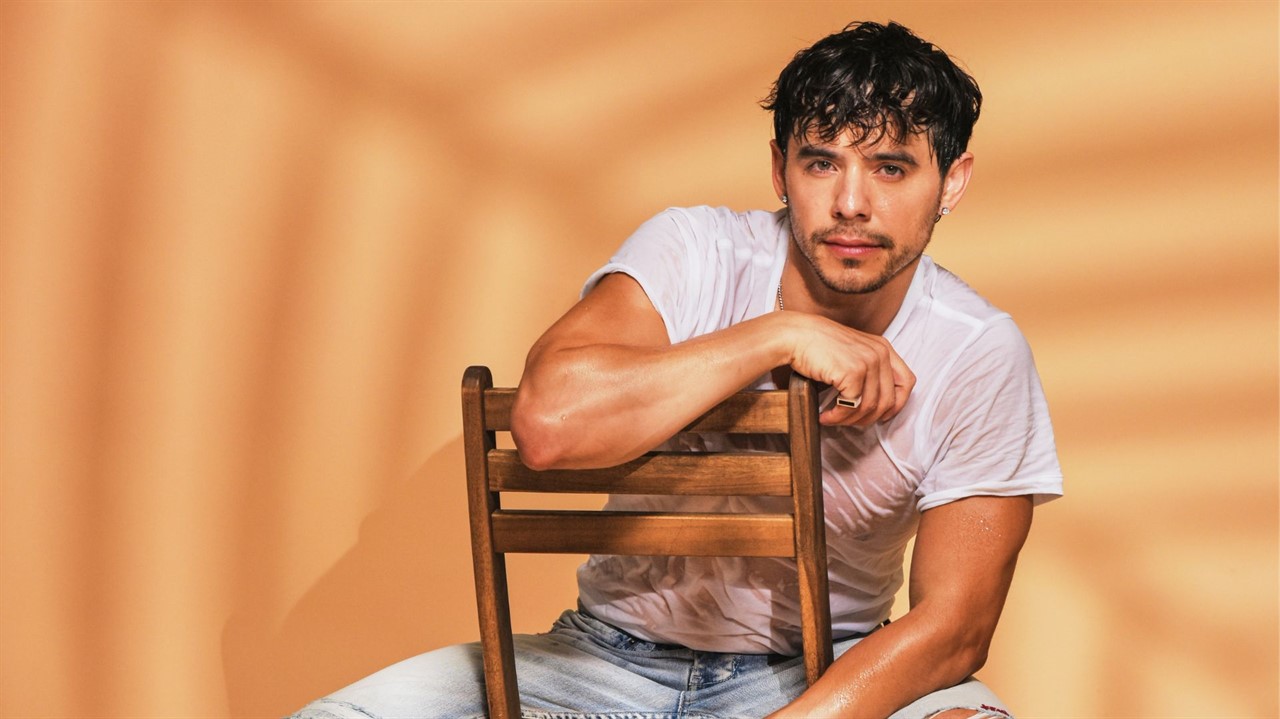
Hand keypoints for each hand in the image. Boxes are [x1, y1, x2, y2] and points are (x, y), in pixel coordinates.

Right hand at [785, 314, 914, 426]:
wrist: (796, 335)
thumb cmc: (817, 345)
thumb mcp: (853, 352)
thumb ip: (868, 370)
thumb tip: (874, 405)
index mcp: (883, 348)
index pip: (906, 382)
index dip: (898, 404)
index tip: (882, 415)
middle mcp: (880, 354)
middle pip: (888, 400)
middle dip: (868, 418)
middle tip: (848, 421)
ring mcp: (868, 363)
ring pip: (869, 407)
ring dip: (849, 420)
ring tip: (832, 419)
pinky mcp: (853, 373)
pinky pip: (851, 406)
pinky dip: (838, 417)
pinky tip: (826, 415)